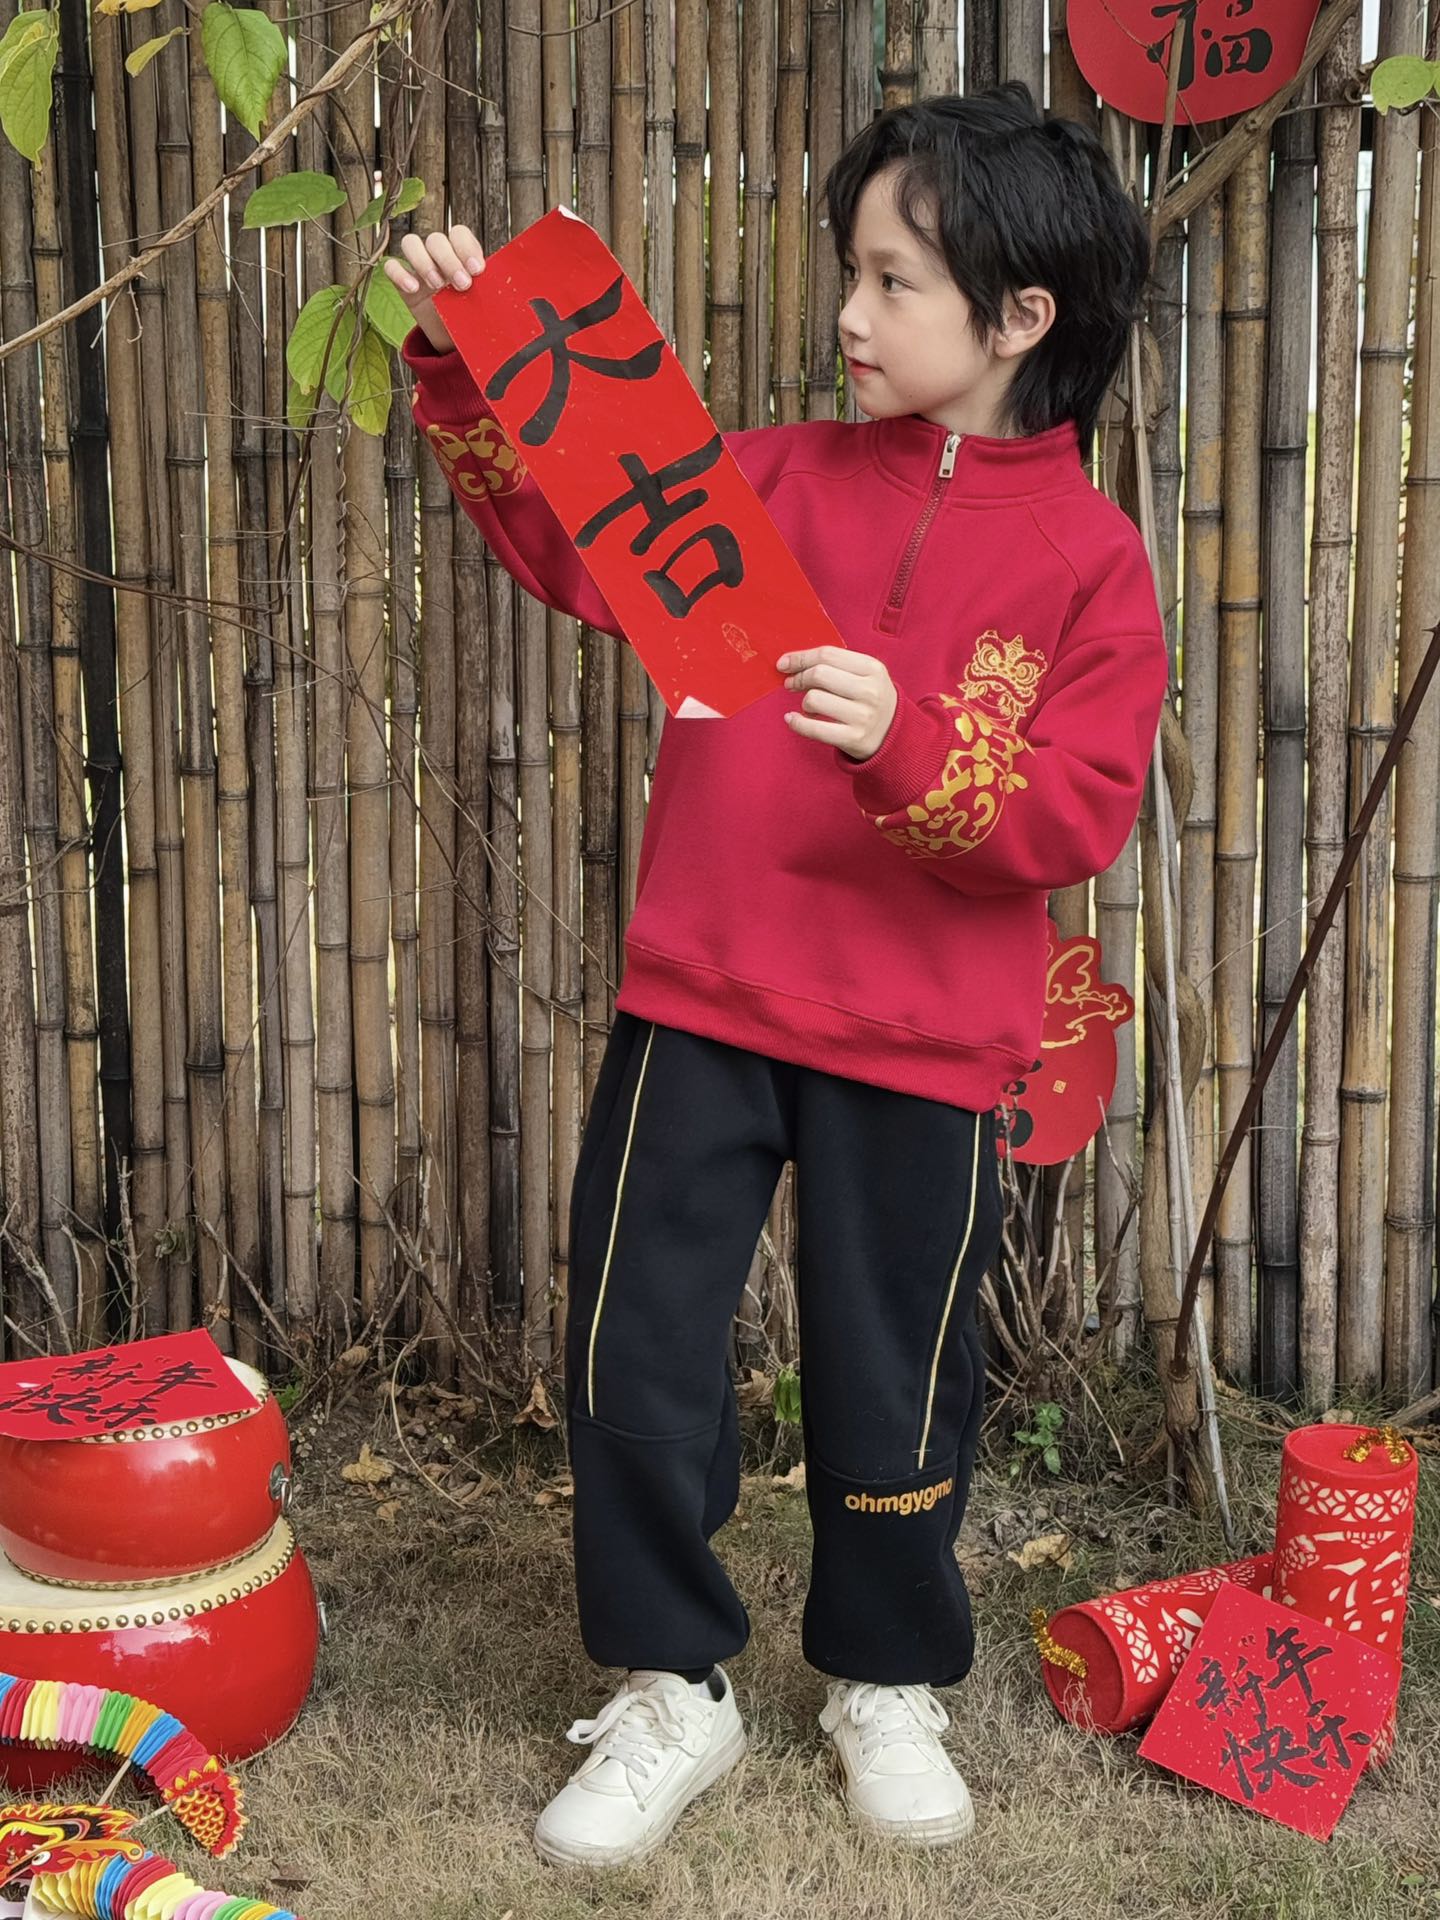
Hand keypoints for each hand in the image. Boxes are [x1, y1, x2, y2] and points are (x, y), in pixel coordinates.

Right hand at [383, 223, 486, 353]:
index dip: (466, 247)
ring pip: (411, 242)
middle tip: (462, 285)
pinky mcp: (404, 284)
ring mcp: (420, 268)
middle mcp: (440, 257)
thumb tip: (523, 294)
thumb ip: (494, 293)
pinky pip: (391, 267)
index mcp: (462, 255)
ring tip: (436, 286)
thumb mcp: (488, 306)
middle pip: (436, 238)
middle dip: (449, 259)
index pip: (459, 233)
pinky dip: (399, 274)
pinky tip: (413, 289)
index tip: (477, 271)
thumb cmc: (475, 320)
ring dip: (423, 261)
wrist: (455, 344)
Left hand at [778, 646, 898, 760]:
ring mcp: (862, 716)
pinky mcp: (853, 738)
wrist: (893, 733)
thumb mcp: (865, 675)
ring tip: (810, 706)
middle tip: (792, 684)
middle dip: (799, 677)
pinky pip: (814, 729)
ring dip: (804, 702)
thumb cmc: (870, 699)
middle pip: (819, 674)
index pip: (827, 655)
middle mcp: (869, 691)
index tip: (784, 663)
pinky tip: (792, 719)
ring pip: (814, 699)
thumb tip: (791, 663)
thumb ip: (835, 664)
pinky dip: (797, 723)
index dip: (800, 658)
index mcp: (872, 668)